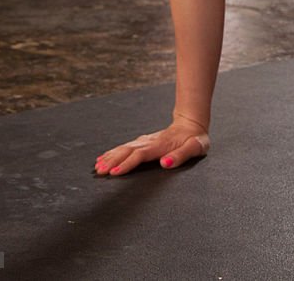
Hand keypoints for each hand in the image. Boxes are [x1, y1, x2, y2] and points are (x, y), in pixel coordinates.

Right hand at [93, 117, 209, 176]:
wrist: (192, 123)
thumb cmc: (195, 138)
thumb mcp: (196, 147)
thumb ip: (181, 155)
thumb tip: (165, 163)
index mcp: (161, 145)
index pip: (140, 155)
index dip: (127, 163)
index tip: (114, 172)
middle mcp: (150, 142)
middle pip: (128, 150)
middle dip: (112, 160)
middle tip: (99, 171)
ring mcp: (145, 141)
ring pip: (124, 148)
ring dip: (110, 157)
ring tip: (97, 167)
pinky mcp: (143, 142)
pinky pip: (125, 147)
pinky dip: (113, 152)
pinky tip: (103, 158)